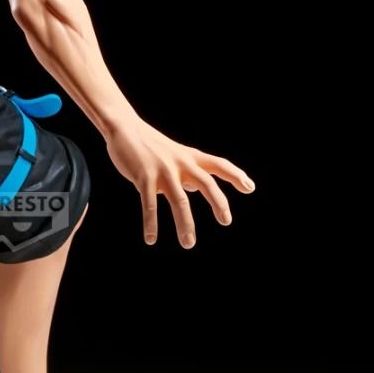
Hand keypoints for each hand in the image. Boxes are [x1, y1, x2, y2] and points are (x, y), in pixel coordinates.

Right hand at [105, 117, 255, 247]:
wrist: (124, 128)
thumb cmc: (149, 144)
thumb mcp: (174, 155)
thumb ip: (186, 171)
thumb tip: (194, 188)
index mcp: (189, 157)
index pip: (218, 164)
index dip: (235, 175)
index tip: (249, 188)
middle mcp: (180, 162)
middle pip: (206, 182)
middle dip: (219, 202)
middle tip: (226, 221)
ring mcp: (163, 170)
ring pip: (179, 200)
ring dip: (186, 224)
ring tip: (188, 244)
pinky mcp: (143, 176)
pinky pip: (149, 204)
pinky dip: (151, 223)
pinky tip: (151, 239)